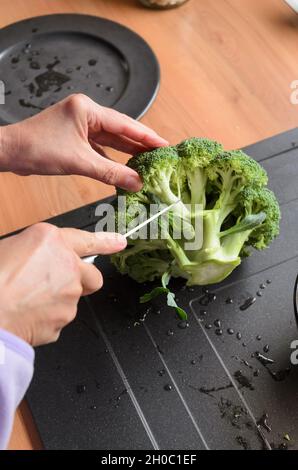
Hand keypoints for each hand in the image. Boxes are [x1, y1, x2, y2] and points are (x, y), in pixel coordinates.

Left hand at [0, 94, 167, 190]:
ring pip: (110, 140)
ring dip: (126, 152)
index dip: (146, 136)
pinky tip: (123, 167)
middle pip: (120, 130)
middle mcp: (86, 113)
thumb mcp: (79, 162)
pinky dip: (111, 158)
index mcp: (87, 109)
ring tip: (147, 162)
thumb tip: (136, 182)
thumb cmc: (36, 148)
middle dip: (139, 144)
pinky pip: (99, 148)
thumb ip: (110, 172)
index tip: (164, 145)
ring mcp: (80, 125)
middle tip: (161, 155)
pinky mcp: (75, 138)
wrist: (10, 153)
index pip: (125, 123)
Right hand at [0, 223, 126, 345]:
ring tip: (27, 301)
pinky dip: (48, 319)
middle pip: (91, 276)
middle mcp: (67, 264)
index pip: (86, 239)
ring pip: (73, 299)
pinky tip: (27, 316)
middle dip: (81, 281)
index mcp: (50, 240)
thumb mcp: (8, 248)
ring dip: (58, 301)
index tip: (119, 243)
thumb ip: (35, 252)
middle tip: (57, 285)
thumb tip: (37, 260)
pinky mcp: (65, 318)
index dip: (106, 242)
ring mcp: (70, 293)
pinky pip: (60, 318)